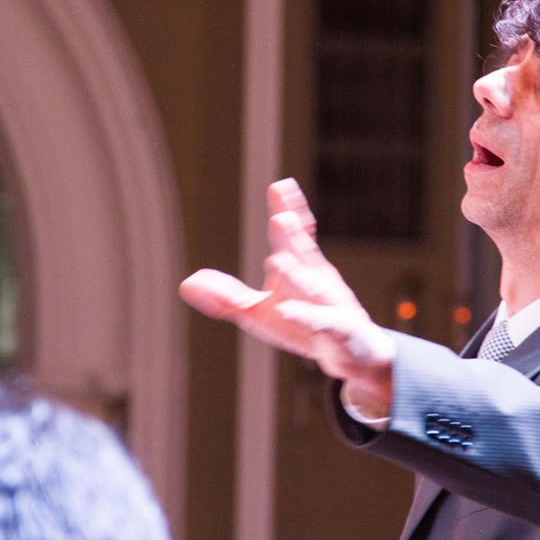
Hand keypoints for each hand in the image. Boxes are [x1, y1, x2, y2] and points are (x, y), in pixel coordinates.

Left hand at [179, 178, 394, 405]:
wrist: (352, 353)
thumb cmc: (303, 327)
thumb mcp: (259, 314)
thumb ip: (226, 298)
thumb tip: (186, 283)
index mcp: (301, 271)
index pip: (295, 237)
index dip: (289, 211)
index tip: (280, 186)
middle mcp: (318, 282)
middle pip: (303, 256)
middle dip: (291, 237)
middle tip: (281, 217)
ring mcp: (331, 306)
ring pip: (313, 289)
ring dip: (297, 275)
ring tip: (277, 262)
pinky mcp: (338, 331)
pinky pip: (323, 324)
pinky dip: (308, 317)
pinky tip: (288, 311)